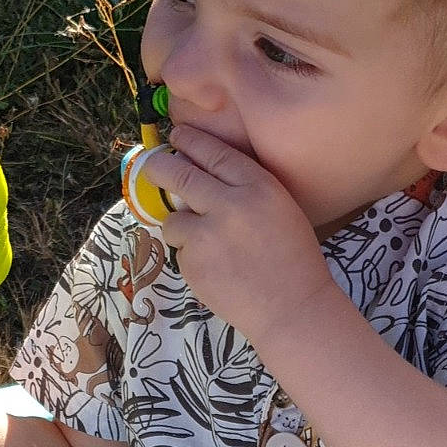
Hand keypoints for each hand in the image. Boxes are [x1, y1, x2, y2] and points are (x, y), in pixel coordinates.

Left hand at [145, 125, 332, 348]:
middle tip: (152, 165)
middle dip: (159, 167)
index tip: (177, 137)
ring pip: (173, 219)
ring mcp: (207, 235)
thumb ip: (246, 190)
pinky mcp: (193, 263)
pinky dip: (192, 258)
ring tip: (207, 245)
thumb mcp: (281, 210)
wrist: (292, 309)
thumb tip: (201, 174)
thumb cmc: (294, 260)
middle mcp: (230, 205)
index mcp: (259, 187)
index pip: (214, 153)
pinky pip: (180, 252)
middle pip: (179, 174)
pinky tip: (218, 270)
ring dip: (181, 227)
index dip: (191, 142)